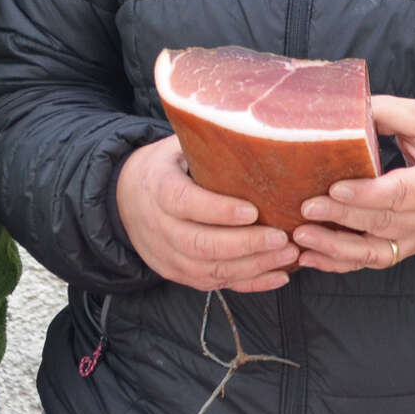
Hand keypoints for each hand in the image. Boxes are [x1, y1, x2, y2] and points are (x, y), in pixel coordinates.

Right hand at [116, 135, 299, 292]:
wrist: (126, 200)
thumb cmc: (166, 169)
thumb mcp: (176, 148)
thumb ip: (206, 145)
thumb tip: (252, 128)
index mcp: (158, 189)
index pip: (185, 203)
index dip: (219, 211)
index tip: (253, 210)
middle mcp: (158, 227)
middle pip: (200, 244)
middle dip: (245, 245)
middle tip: (282, 238)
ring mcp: (166, 255)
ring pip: (209, 270)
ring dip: (253, 266)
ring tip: (288, 255)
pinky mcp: (178, 274)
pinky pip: (215, 285)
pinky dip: (249, 284)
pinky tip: (278, 276)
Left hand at [291, 95, 414, 272]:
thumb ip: (387, 113)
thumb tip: (345, 110)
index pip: (401, 193)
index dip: (367, 194)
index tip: (334, 188)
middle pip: (383, 222)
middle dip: (342, 217)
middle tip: (306, 208)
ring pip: (374, 251)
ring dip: (335, 248)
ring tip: (301, 237)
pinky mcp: (403, 249)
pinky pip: (370, 261)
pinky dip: (339, 262)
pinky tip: (309, 257)